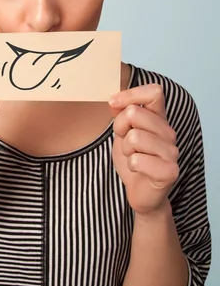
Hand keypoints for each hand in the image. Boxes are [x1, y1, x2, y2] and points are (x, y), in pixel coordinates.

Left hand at [109, 83, 178, 215]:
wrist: (141, 192)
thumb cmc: (134, 159)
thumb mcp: (123, 133)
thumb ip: (122, 115)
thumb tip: (114, 101)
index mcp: (159, 119)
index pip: (154, 92)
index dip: (130, 94)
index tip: (112, 103)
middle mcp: (169, 132)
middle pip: (135, 113)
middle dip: (120, 127)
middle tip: (125, 142)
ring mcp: (171, 152)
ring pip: (134, 137)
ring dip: (126, 150)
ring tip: (133, 157)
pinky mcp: (169, 171)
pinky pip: (137, 160)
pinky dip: (131, 166)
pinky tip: (139, 170)